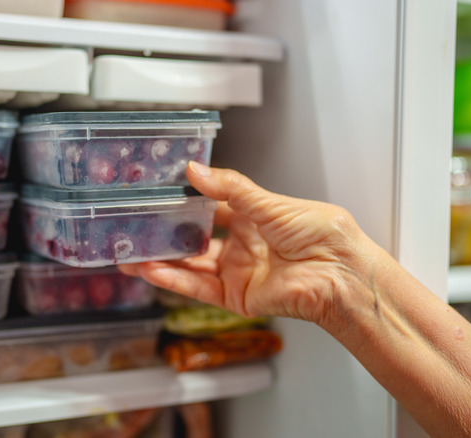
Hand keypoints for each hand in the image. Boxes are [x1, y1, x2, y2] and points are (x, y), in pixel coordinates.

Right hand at [119, 161, 380, 326]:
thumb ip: (230, 189)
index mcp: (253, 218)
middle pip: (194, 240)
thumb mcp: (269, 202)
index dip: (186, 202)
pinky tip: (150, 270)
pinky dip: (172, 280)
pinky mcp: (235, 297)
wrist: (339, 272)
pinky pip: (197, 288)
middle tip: (137, 227)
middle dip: (166, 236)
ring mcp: (236, 272)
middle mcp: (242, 245)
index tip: (159, 195)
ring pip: (189, 266)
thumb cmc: (321, 234)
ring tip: (131, 253)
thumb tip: (197, 171)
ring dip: (160, 260)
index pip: (211, 208)